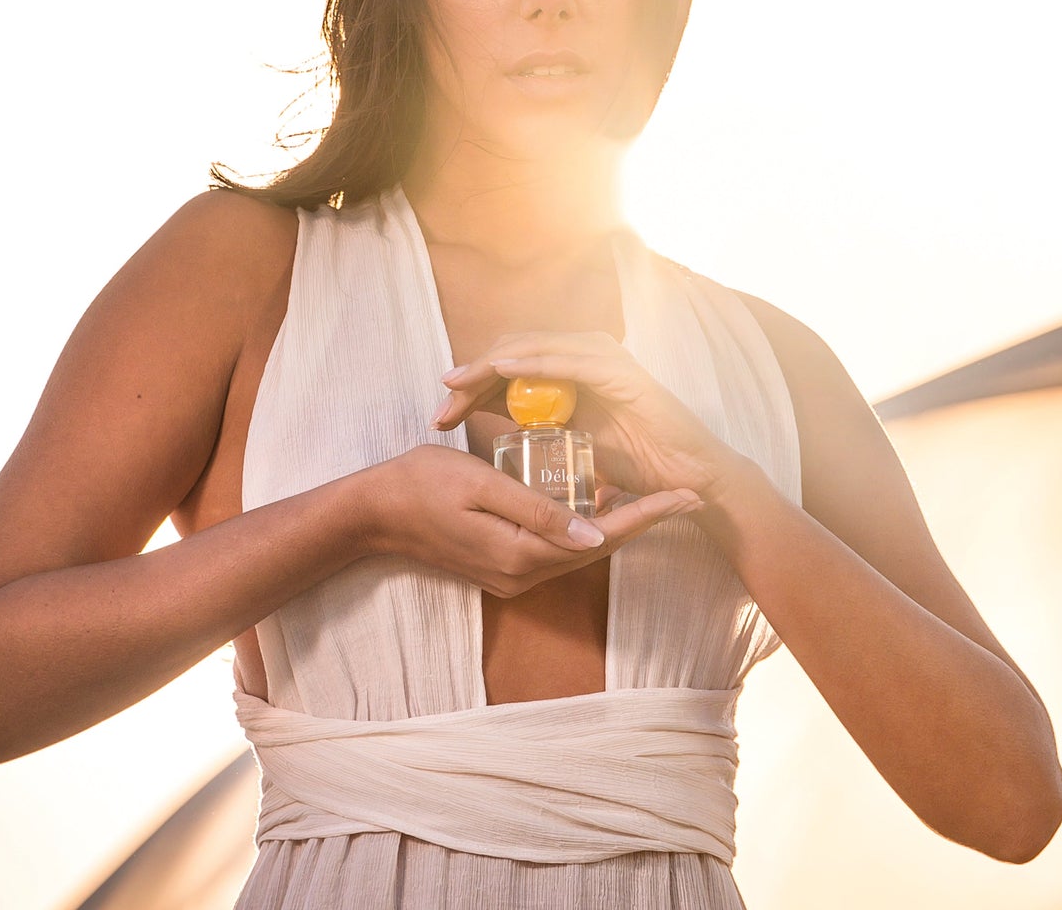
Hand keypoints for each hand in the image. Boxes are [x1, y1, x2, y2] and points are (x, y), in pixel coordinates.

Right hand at [354, 443, 701, 597]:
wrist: (374, 513)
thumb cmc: (423, 486)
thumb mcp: (482, 486)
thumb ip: (538, 512)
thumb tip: (597, 536)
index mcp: (522, 555)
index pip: (602, 537)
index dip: (649, 515)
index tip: (687, 495)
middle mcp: (523, 574)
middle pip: (600, 548)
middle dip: (645, 520)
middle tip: (686, 493)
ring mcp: (514, 575)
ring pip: (581, 550)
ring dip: (618, 525)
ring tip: (656, 494)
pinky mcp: (505, 567)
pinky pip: (558, 549)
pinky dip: (585, 527)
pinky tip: (601, 503)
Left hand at [431, 330, 760, 504]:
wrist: (686, 476)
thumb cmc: (637, 462)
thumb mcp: (574, 442)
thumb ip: (542, 425)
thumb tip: (499, 424)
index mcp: (575, 368)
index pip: (512, 364)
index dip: (473, 383)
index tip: (443, 412)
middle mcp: (588, 352)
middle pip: (515, 351)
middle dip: (472, 375)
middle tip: (441, 403)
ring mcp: (604, 357)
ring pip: (532, 350)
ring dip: (489, 366)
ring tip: (455, 385)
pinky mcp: (618, 371)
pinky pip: (565, 360)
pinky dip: (530, 362)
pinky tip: (498, 370)